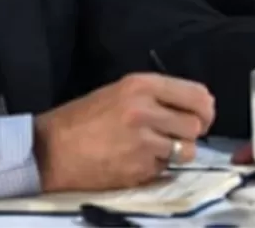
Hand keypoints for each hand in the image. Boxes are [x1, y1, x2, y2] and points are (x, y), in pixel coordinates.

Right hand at [33, 73, 214, 192]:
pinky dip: (158, 167)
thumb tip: (196, 105)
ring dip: (177, 152)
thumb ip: (157, 96)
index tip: (203, 116)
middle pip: (196, 124)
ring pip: (187, 149)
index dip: (205, 109)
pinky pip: (166, 168)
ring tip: (156, 148)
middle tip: (177, 135)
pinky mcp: (137, 168)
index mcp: (142, 86)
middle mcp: (145, 111)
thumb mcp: (120, 91)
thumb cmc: (83, 119)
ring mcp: (142, 142)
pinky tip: (138, 160)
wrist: (49, 150)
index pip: (197, 94)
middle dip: (191, 132)